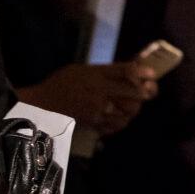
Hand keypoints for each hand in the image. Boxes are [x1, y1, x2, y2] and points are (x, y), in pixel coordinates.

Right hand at [18, 62, 157, 134]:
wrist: (41, 105)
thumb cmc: (63, 83)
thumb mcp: (84, 69)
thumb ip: (110, 70)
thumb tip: (137, 68)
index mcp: (95, 77)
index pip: (126, 73)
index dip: (143, 73)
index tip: (153, 75)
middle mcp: (98, 94)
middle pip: (132, 93)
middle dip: (145, 92)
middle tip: (150, 91)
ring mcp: (96, 111)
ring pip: (127, 111)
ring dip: (135, 108)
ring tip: (135, 104)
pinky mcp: (93, 125)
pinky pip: (116, 126)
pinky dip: (123, 121)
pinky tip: (122, 116)